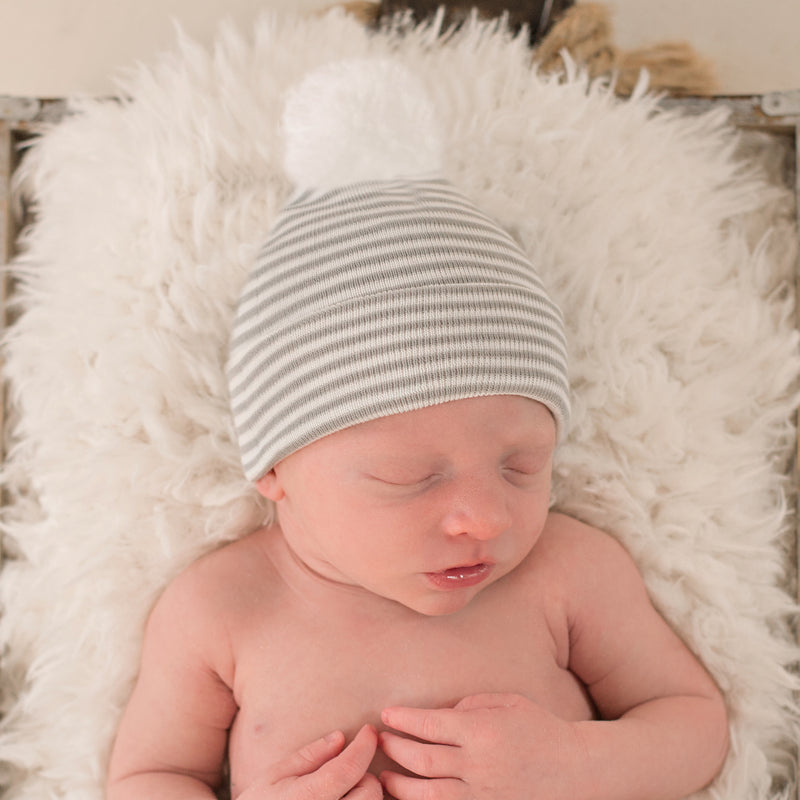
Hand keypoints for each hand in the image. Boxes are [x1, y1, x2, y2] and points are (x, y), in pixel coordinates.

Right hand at [240, 724, 381, 799]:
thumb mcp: (274, 776)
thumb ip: (309, 756)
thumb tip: (340, 738)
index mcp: (308, 798)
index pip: (349, 768)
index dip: (364, 744)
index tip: (369, 730)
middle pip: (370, 791)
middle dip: (363, 776)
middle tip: (346, 772)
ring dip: (364, 796)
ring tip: (343, 792)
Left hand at [379, 693, 584, 799]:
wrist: (576, 769)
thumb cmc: (540, 728)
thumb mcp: (507, 703)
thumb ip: (470, 705)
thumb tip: (440, 715)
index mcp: (482, 731)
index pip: (430, 725)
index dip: (403, 719)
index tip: (386, 714)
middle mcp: (478, 765)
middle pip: (421, 761)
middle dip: (394, 749)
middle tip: (378, 740)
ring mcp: (482, 794)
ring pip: (427, 794)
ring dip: (399, 786)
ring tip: (383, 777)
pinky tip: (409, 799)